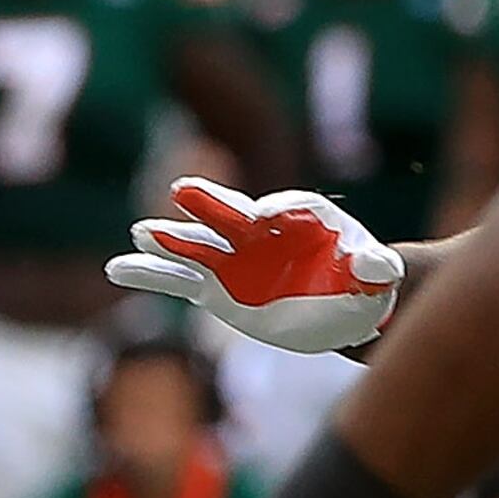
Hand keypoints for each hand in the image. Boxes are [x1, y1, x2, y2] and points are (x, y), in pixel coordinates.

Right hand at [106, 179, 401, 353]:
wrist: (344, 306)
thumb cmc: (367, 284)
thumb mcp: (381, 276)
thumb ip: (378, 267)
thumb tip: (372, 263)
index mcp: (309, 220)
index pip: (292, 208)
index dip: (279, 209)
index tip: (264, 217)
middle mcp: (265, 234)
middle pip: (234, 214)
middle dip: (210, 203)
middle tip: (183, 191)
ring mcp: (236, 261)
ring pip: (197, 246)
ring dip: (171, 239)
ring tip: (141, 232)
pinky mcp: (217, 289)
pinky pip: (178, 281)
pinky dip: (150, 273)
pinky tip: (117, 267)